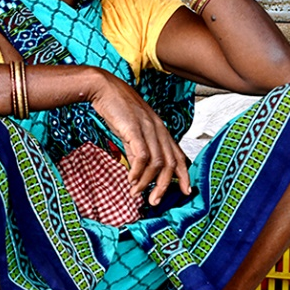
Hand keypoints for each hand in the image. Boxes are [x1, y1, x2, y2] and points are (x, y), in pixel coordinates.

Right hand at [86, 70, 192, 205]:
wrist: (103, 88)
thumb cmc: (117, 108)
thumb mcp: (131, 131)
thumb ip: (136, 150)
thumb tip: (139, 171)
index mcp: (160, 129)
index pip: (178, 155)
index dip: (184, 175)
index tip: (186, 191)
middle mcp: (158, 129)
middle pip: (170, 163)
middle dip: (164, 186)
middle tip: (155, 201)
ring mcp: (148, 128)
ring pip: (158, 162)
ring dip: (147, 182)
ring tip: (137, 192)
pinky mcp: (134, 128)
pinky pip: (142, 155)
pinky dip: (138, 171)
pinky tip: (130, 179)